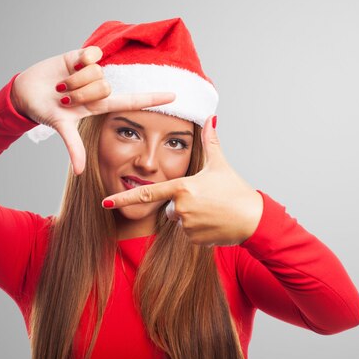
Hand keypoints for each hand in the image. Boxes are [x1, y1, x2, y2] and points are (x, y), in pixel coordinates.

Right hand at [11, 46, 174, 174]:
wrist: (26, 92)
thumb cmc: (46, 111)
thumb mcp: (62, 127)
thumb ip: (74, 147)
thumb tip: (79, 172)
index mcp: (100, 106)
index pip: (132, 102)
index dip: (153, 99)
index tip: (175, 96)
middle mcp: (100, 88)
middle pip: (105, 86)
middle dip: (81, 93)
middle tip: (65, 97)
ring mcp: (92, 72)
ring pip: (97, 72)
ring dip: (75, 79)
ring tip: (62, 85)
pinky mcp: (82, 56)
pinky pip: (92, 54)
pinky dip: (80, 59)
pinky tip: (70, 65)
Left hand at [101, 116, 263, 246]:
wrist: (253, 219)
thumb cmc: (236, 191)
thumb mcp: (220, 164)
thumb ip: (210, 141)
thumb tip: (210, 118)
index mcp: (182, 187)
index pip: (147, 193)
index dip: (124, 198)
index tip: (105, 202)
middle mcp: (181, 208)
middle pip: (170, 207)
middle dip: (183, 204)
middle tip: (206, 200)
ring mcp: (187, 226)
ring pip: (180, 221)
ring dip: (192, 217)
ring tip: (213, 211)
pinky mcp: (194, 240)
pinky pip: (189, 234)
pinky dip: (199, 229)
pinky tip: (214, 223)